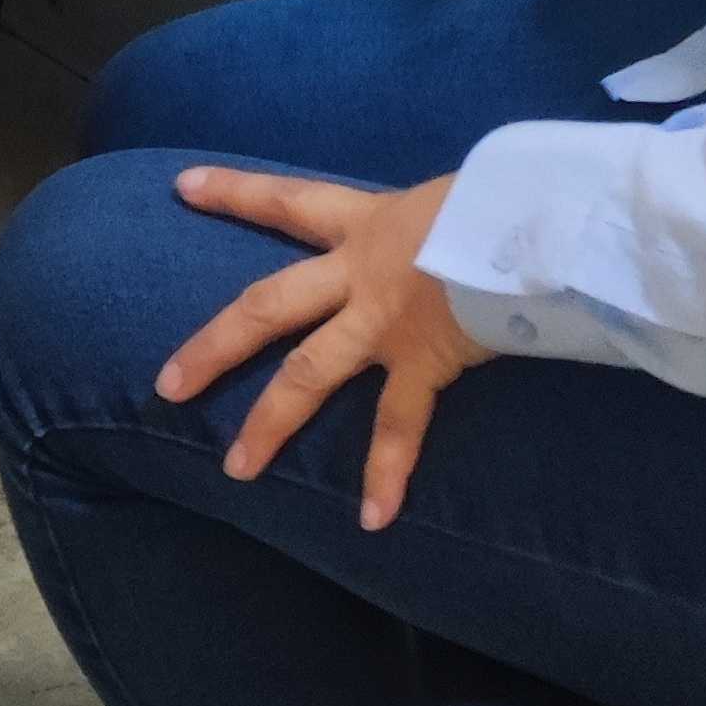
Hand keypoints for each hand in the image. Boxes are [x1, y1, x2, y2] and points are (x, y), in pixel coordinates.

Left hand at [153, 168, 486, 525]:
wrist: (538, 218)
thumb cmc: (507, 196)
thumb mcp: (456, 195)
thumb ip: (433, 223)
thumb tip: (455, 227)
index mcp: (367, 220)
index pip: (289, 200)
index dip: (235, 193)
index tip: (183, 186)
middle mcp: (360, 271)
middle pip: (265, 307)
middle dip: (214, 346)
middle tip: (168, 385)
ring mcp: (384, 320)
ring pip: (309, 375)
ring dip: (270, 423)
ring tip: (236, 469)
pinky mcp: (424, 359)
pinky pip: (398, 424)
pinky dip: (386, 473)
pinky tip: (372, 518)